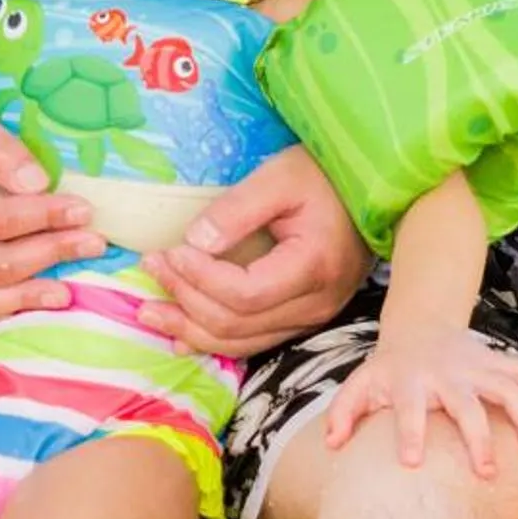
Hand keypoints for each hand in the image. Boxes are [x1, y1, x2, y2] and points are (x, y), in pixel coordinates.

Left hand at [140, 146, 372, 356]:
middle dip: (185, 299)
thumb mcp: (280, 177)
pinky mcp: (303, 318)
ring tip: (149, 311)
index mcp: (313, 267)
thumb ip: (237, 209)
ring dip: (191, 329)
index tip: (170, 252)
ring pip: (242, 342)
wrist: (368, 191)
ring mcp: (313, 317)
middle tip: (151, 269)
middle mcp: (316, 303)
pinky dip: (214, 340)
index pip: (244, 293)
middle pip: (237, 323)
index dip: (199, 279)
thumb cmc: (324, 176)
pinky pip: (254, 341)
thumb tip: (194, 242)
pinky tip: (181, 335)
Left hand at [322, 321, 517, 480]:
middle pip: (467, 405)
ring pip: (508, 387)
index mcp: (410, 381)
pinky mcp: (498, 361)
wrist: (420, 327)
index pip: (409, 407)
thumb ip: (344, 413)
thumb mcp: (361, 383)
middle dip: (478, 438)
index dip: (409, 432)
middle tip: (486, 472)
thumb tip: (332, 446)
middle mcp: (447, 373)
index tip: (412, 462)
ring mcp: (477, 366)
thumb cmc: (389, 368)